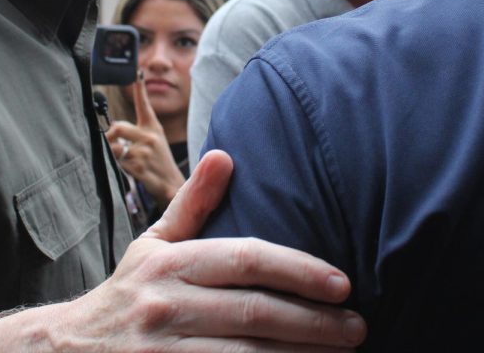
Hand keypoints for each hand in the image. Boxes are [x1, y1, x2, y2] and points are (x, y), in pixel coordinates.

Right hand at [0, 150, 365, 351]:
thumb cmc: (126, 295)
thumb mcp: (153, 245)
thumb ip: (194, 205)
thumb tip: (226, 155)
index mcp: (170, 264)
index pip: (245, 260)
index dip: (298, 269)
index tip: (342, 283)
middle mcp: (166, 307)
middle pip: (254, 314)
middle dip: (314, 324)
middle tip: (357, 328)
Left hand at [105, 75, 185, 205]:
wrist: (172, 184)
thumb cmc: (159, 160)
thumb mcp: (155, 139)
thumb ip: (136, 131)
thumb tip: (112, 129)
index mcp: (153, 127)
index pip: (144, 104)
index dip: (140, 89)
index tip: (136, 74)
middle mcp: (150, 137)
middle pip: (118, 127)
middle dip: (109, 135)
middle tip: (109, 142)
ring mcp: (145, 153)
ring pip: (115, 147)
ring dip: (112, 154)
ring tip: (120, 159)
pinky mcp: (140, 168)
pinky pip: (118, 163)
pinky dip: (116, 166)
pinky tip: (125, 169)